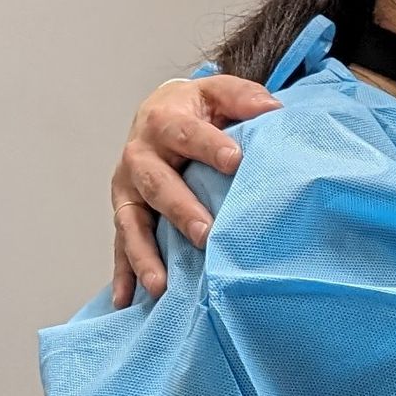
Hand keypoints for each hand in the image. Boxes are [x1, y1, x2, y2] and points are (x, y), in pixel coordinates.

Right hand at [111, 73, 278, 305]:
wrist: (158, 113)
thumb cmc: (195, 109)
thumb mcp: (217, 93)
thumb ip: (242, 98)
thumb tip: (274, 108)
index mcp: (164, 122)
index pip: (187, 134)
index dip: (211, 146)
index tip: (236, 161)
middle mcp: (139, 156)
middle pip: (157, 184)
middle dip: (180, 209)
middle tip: (205, 233)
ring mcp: (128, 189)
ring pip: (132, 223)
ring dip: (145, 254)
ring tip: (162, 284)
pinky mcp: (125, 213)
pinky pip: (121, 246)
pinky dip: (123, 274)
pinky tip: (125, 301)